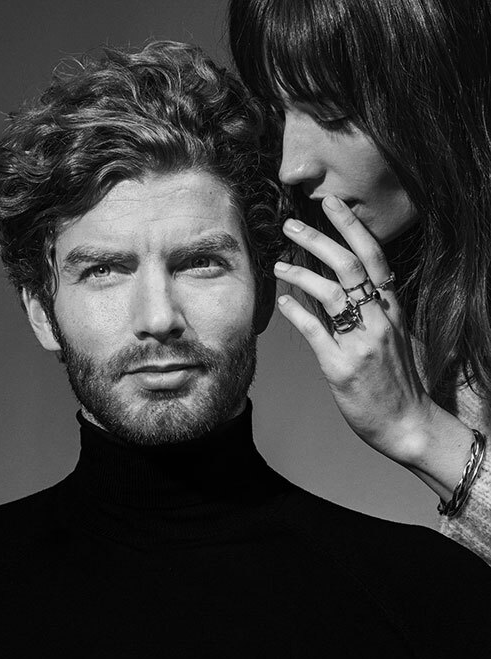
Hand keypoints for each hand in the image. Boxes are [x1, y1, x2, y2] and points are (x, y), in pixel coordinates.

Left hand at [274, 194, 436, 466]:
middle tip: (290, 226)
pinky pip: (315, 332)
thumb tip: (339, 288)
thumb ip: (373, 312)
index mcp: (393, 311)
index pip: (374, 258)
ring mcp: (362, 344)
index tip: (331, 204)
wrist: (409, 424)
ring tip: (279, 264)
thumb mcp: (396, 338)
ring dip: (301, 274)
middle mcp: (380, 321)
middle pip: (349, 267)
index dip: (352, 227)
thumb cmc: (400, 382)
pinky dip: (296, 312)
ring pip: (331, 294)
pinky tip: (282, 301)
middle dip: (318, 240)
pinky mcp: (341, 368)